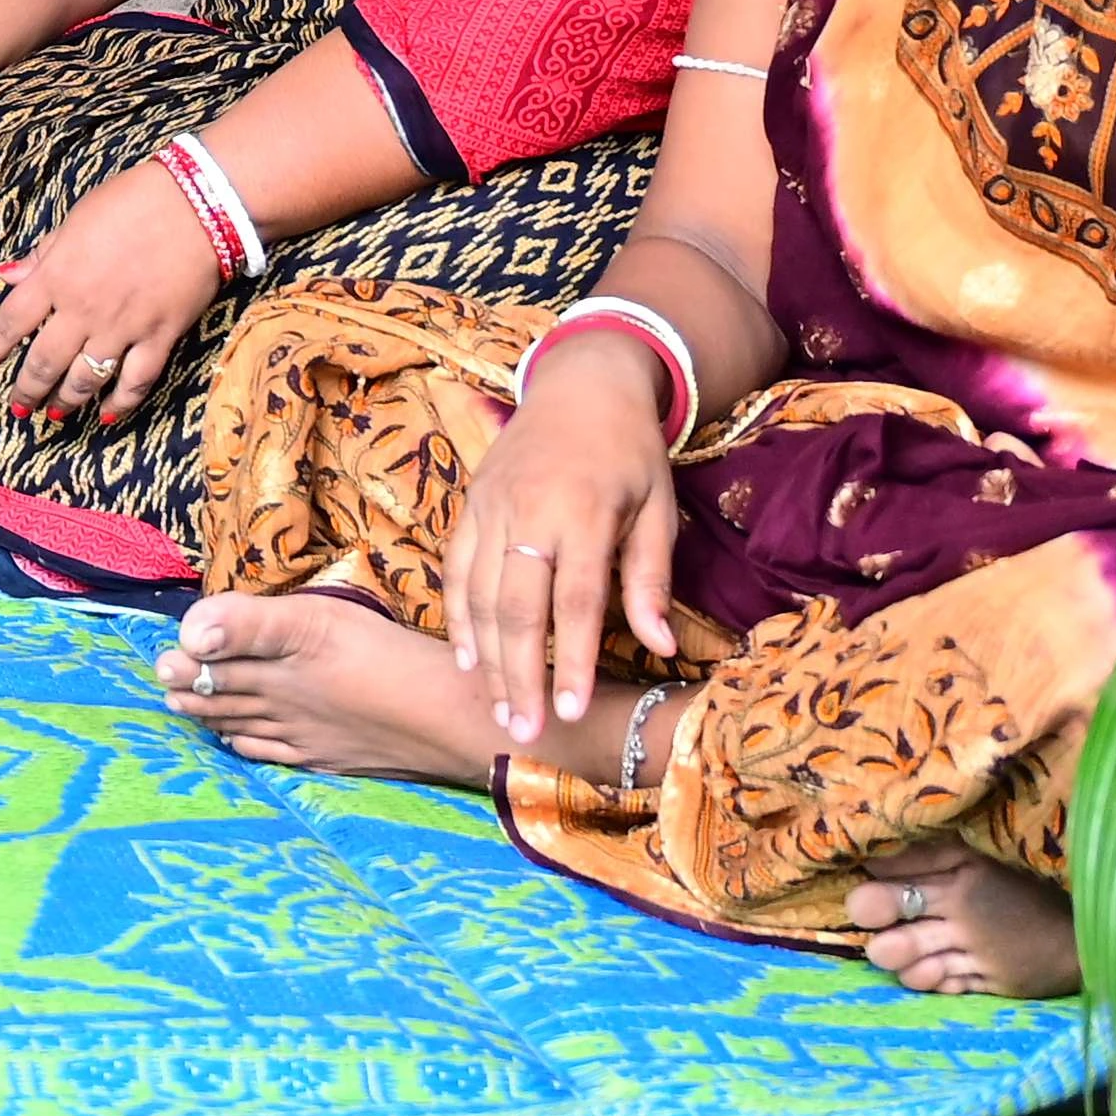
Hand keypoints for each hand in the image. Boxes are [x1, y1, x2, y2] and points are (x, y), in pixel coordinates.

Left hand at [0, 157, 227, 430]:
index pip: (9, 325)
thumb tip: (6, 277)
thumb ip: (42, 257)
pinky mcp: (160, 337)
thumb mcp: (74, 221)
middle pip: (44, 363)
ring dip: (65, 402)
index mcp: (56, 277)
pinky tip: (108, 416)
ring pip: (85, 380)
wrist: (197, 204)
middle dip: (26, 391)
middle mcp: (83, 310)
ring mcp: (123, 327)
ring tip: (53, 415)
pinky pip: (135, 381)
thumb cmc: (130, 203)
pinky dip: (120, 404)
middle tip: (17, 409)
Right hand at [450, 336, 682, 751]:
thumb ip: (649, 579)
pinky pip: (455, 569)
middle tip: (523, 732)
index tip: (569, 713)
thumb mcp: (657, 509)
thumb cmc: (630, 453)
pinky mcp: (471, 504)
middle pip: (515, 608)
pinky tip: (467, 659)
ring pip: (477, 595)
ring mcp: (491, 508)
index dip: (570, 662)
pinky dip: (457, 617)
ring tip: (498, 709)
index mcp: (582, 514)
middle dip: (519, 676)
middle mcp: (528, 513)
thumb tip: (659, 646)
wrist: (581, 384)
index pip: (574, 604)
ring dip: (486, 658)